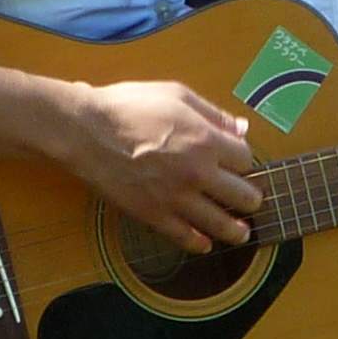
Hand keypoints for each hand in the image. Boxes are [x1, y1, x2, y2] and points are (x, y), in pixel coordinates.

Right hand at [59, 78, 264, 250]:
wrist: (87, 132)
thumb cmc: (129, 106)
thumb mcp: (176, 95)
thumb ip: (213, 114)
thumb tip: (241, 128)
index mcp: (207, 140)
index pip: (246, 159)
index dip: (245, 160)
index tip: (240, 163)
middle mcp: (198, 173)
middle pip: (243, 195)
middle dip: (251, 198)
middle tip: (251, 200)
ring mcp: (177, 198)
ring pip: (221, 224)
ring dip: (236, 230)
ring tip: (241, 232)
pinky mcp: (154, 215)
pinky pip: (185, 237)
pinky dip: (199, 243)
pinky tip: (204, 243)